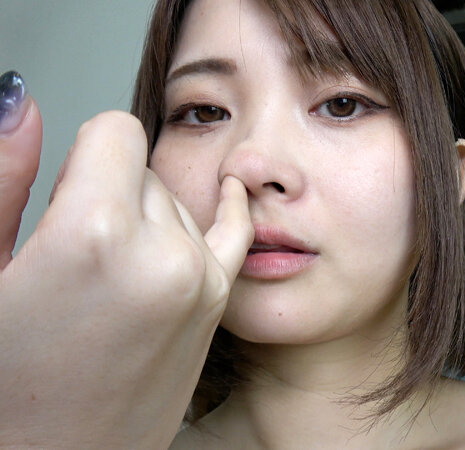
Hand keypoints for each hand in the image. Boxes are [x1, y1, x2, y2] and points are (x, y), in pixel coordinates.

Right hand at [0, 73, 252, 447]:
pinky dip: (226, 208)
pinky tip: (225, 193)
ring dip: (144, 217)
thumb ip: (6, 175)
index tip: (63, 197)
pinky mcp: (217, 305)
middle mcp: (163, 254)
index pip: (115, 129)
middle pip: (143, 168)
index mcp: (95, 236)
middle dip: (107, 192)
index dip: (81, 156)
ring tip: (106, 279)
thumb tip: (22, 100)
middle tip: (75, 256)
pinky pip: (236, 229)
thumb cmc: (5, 386)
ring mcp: (200, 282)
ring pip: (175, 200)